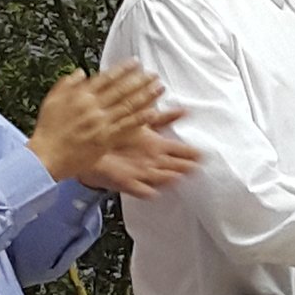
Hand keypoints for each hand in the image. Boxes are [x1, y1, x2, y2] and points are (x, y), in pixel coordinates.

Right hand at [26, 60, 165, 180]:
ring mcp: (101, 123)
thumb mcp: (52, 101)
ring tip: (159, 88)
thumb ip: (66, 84)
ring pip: (128, 106)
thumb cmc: (48, 131)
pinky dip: (140, 118)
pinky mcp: (106, 139)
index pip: (106, 78)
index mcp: (80, 96)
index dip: (123, 69)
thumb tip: (80, 72)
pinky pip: (127, 127)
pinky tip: (153, 112)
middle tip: (153, 74)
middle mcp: (92, 107)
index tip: (135, 63)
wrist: (46, 156)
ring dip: (146, 95)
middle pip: (121, 90)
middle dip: (140, 80)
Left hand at [75, 104, 198, 196]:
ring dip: (168, 178)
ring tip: (178, 176)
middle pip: (173, 165)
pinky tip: (153, 191)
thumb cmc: (116, 135)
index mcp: (156, 147)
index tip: (203, 154)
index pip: (179, 151)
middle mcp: (151, 161)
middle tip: (196, 166)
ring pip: (160, 177)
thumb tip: (178, 103)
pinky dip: (146, 191)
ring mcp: (140, 173)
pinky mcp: (125, 182)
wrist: (92, 148)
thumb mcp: (141, 121)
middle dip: (184, 166)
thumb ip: (161, 115)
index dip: (191, 153)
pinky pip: (139, 189)